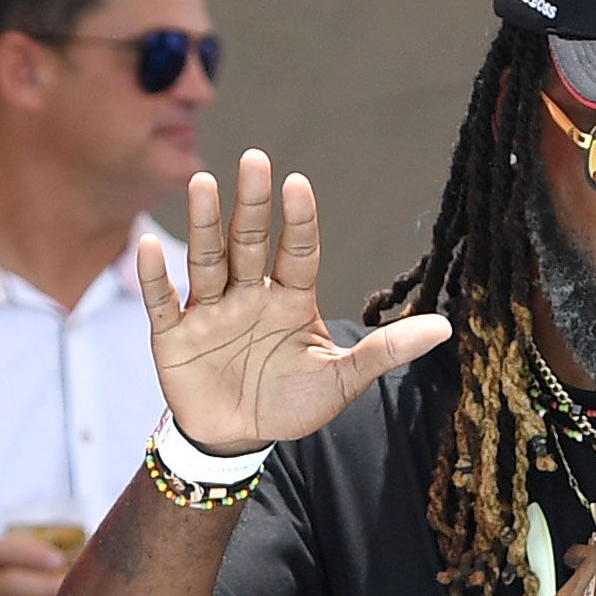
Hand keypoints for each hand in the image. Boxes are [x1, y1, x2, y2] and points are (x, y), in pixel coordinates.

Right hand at [138, 150, 453, 454]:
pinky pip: (163, 301)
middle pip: (250, 241)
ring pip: (207, 259)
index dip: (299, 220)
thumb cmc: (291, 402)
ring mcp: (210, 310)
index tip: (298, 182)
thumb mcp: (342, 379)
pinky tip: (149, 244)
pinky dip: (153, 276)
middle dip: (252, 203)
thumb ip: (385, 351)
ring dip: (204, 223)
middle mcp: (249, 294)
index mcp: (290, 299)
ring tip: (203, 182)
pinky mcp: (175, 334)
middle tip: (255, 158)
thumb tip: (445, 328)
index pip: (298, 251)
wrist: (239, 436)